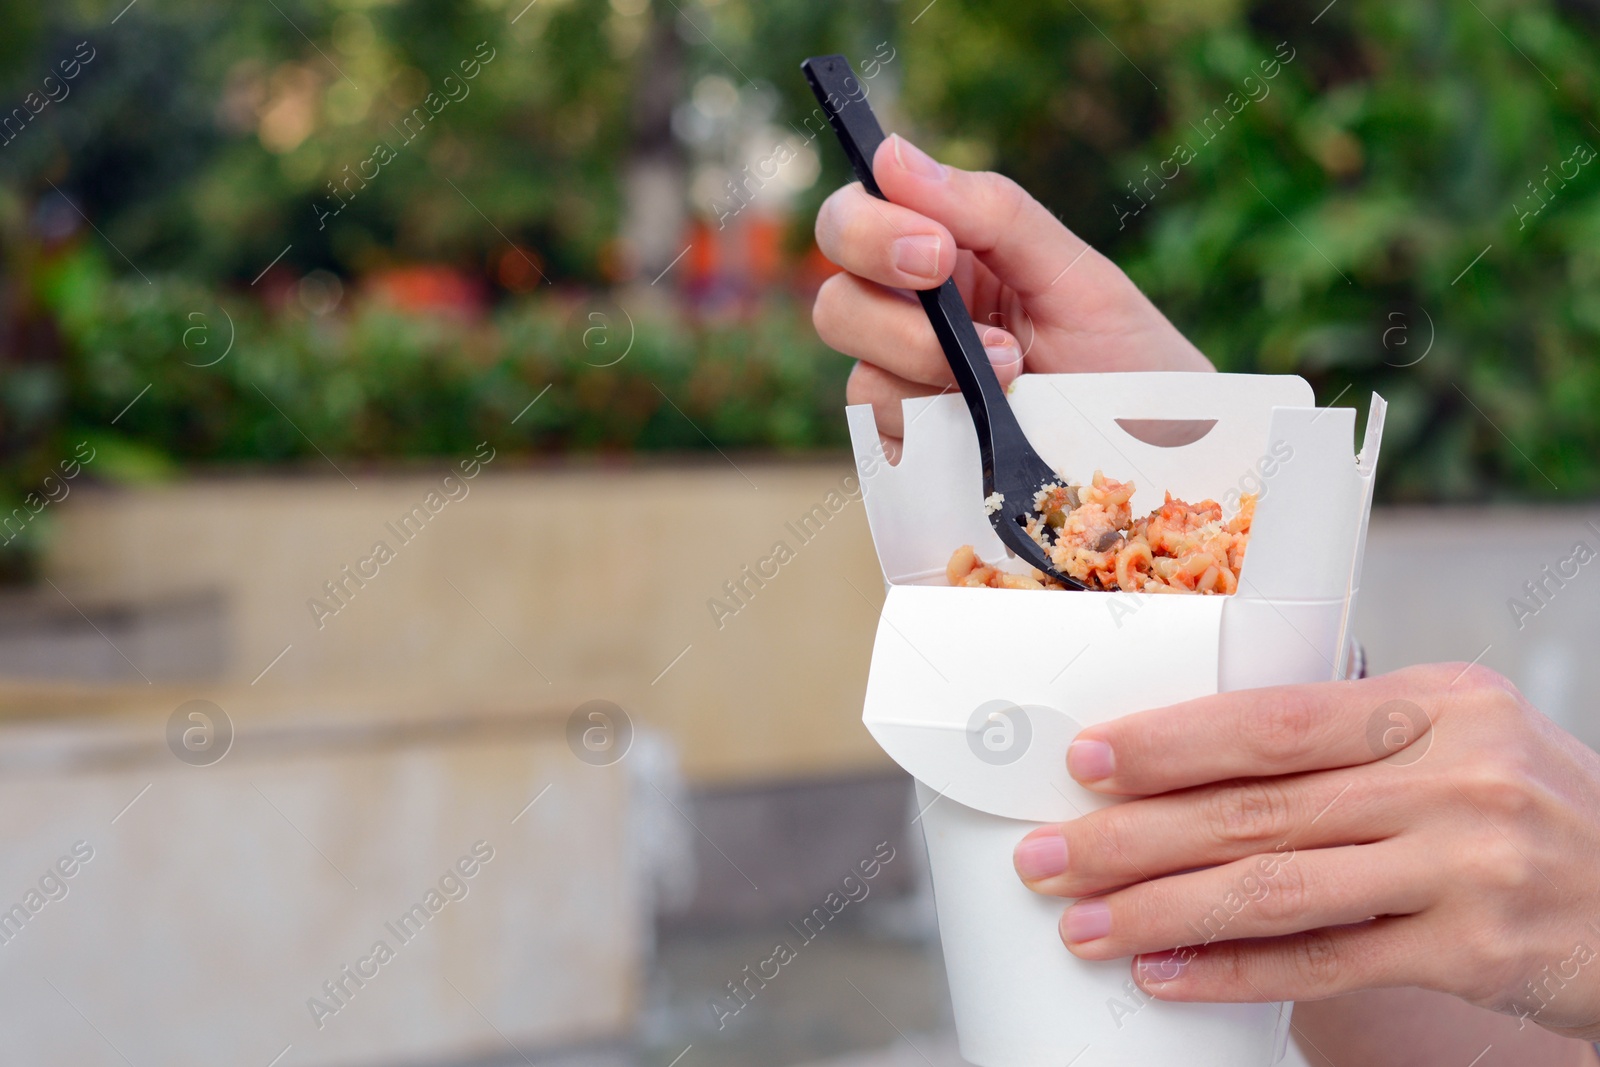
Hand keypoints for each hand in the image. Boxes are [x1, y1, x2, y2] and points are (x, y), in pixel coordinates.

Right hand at [811, 134, 1211, 446]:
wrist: (1167, 456)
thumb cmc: (1129, 355)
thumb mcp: (1075, 273)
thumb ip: (990, 212)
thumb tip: (891, 153)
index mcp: (942, 255)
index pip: (856, 219)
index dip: (871, 229)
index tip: (936, 250)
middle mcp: (912, 321)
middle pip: (837, 300)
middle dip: (892, 316)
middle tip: (981, 334)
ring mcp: (910, 393)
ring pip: (860, 377)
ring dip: (935, 377)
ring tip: (1014, 378)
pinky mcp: (918, 456)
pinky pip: (889, 441)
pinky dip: (939, 427)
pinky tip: (990, 425)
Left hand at [1011, 662, 1599, 1041]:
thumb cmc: (1535, 817)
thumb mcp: (1463, 745)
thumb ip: (1351, 746)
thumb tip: (1197, 763)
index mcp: (1439, 702)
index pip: (1276, 719)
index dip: (1172, 741)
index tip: (1088, 760)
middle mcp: (1455, 776)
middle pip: (1256, 807)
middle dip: (1131, 834)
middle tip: (1047, 854)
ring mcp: (1468, 865)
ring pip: (1276, 887)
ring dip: (1161, 909)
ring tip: (1082, 923)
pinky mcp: (1478, 952)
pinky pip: (1326, 963)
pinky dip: (1235, 973)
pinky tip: (1168, 976)